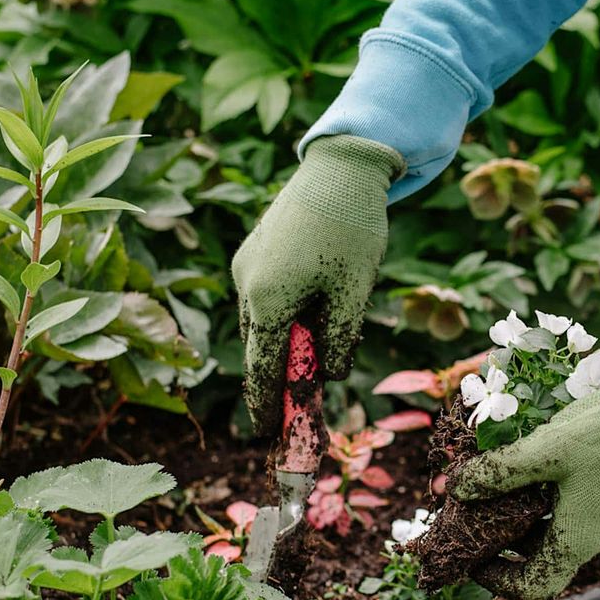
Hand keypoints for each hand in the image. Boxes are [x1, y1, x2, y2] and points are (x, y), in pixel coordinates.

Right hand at [232, 135, 403, 434]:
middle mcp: (246, 283)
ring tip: (326, 341)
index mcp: (266, 300)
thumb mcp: (353, 293)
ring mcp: (248, 263)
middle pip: (261, 346)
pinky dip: (289, 312)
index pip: (262, 369)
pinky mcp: (257, 249)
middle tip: (308, 395)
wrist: (342, 166)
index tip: (270, 432)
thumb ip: (338, 340)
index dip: (268, 405)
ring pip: (264, 320)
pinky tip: (320, 304)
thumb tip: (330, 374)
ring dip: (290, 340)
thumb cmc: (353, 231)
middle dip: (284, 372)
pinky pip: (268, 294)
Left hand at [451, 373, 599, 599]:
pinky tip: (531, 469)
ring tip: (497, 487)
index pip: (534, 585)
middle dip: (505, 540)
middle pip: (542, 557)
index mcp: (576, 540)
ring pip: (557, 531)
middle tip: (476, 514)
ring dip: (525, 517)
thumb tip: (456, 488)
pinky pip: (574, 512)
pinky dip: (547, 501)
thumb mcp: (543, 451)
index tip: (475, 557)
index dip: (499, 580)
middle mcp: (595, 538)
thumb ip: (498, 472)